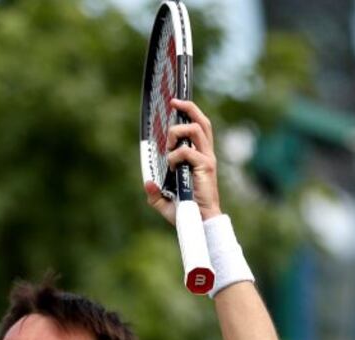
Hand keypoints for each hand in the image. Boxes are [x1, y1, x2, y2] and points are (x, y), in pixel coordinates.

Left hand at [144, 98, 220, 224]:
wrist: (200, 223)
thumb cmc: (186, 213)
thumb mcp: (164, 201)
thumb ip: (154, 192)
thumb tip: (147, 182)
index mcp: (199, 157)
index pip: (198, 127)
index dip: (189, 112)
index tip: (174, 103)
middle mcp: (206, 154)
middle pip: (202, 121)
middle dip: (188, 107)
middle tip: (173, 102)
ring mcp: (207, 159)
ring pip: (195, 129)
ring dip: (177, 133)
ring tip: (169, 148)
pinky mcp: (206, 166)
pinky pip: (187, 151)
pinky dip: (175, 156)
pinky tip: (172, 166)